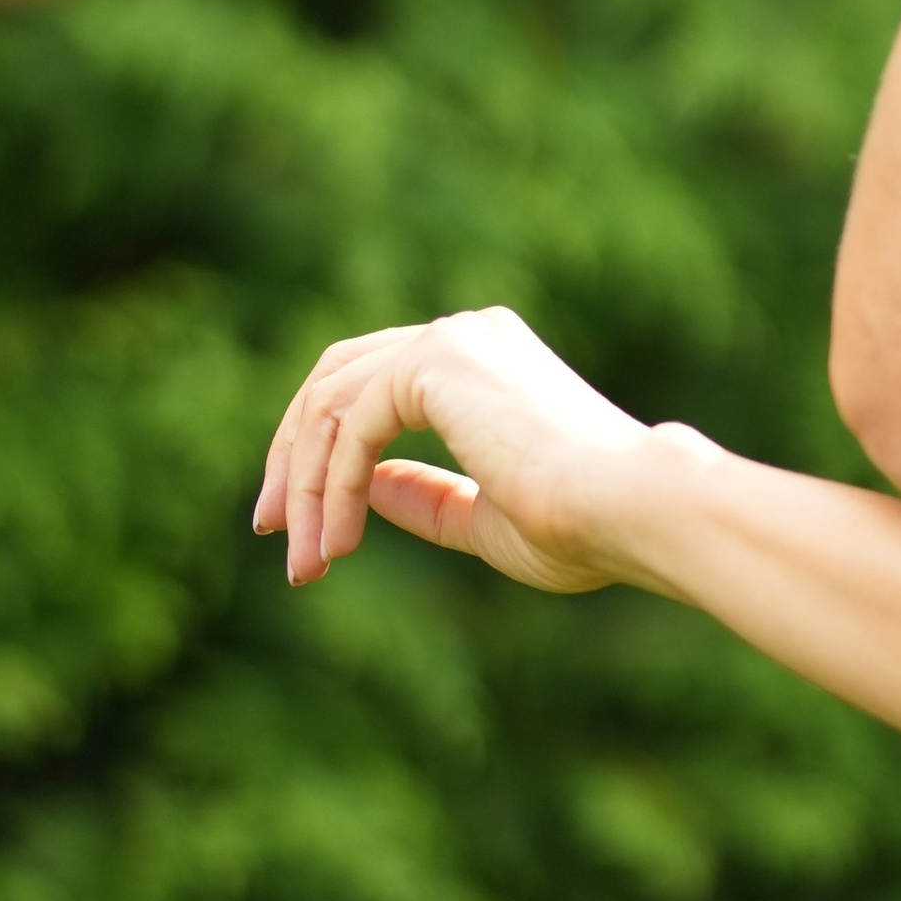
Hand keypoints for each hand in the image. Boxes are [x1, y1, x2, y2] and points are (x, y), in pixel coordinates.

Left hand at [252, 304, 671, 593]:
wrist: (629, 509)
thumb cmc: (583, 528)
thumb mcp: (482, 520)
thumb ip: (424, 498)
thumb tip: (363, 490)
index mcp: (487, 361)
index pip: (373, 384)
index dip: (322, 454)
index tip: (300, 529)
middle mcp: (467, 336)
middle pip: (335, 379)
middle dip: (291, 458)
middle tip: (270, 533)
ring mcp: (452, 340)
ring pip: (331, 404)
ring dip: (303, 488)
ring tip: (302, 564)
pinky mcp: (436, 360)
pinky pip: (350, 426)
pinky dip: (330, 488)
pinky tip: (337, 545)